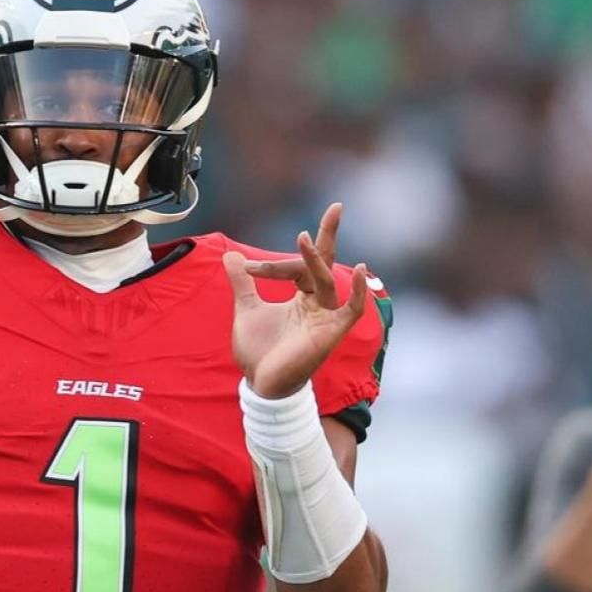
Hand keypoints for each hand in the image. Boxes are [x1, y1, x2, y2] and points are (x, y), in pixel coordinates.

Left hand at [223, 203, 369, 399]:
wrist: (260, 384)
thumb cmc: (259, 352)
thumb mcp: (247, 309)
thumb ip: (243, 283)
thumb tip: (230, 255)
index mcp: (302, 297)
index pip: (297, 267)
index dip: (272, 265)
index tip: (247, 267)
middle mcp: (318, 303)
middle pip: (324, 263)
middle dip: (330, 235)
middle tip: (336, 206)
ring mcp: (326, 317)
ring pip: (325, 280)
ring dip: (315, 261)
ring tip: (304, 238)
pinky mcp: (331, 333)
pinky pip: (352, 310)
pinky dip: (359, 292)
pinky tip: (361, 269)